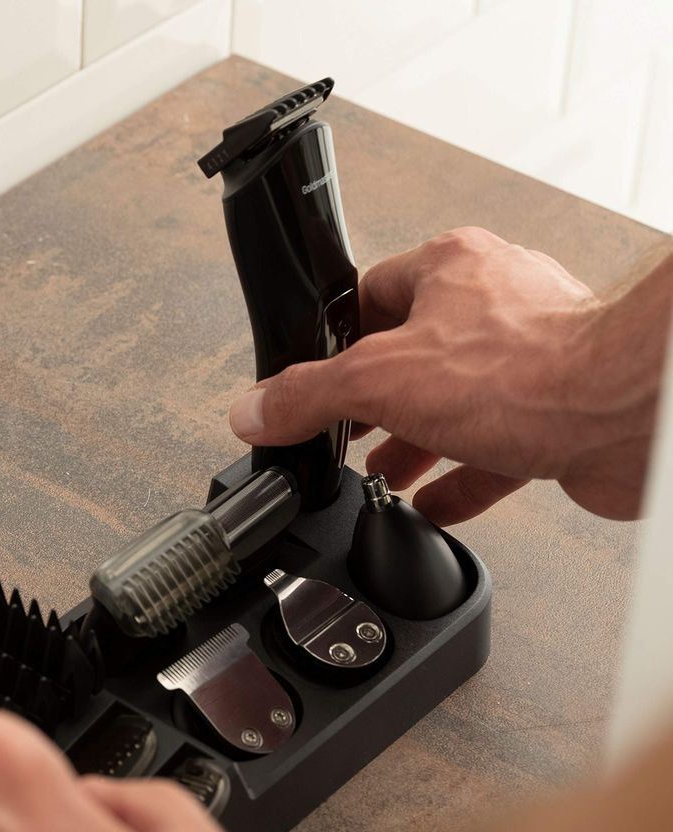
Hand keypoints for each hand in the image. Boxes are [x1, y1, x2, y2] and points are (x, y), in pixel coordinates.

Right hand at [229, 227, 669, 522]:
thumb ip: (309, 396)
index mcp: (450, 272)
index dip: (334, 340)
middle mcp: (493, 309)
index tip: (312, 378)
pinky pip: (494, 452)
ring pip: (453, 406)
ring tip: (381, 474)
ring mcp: (528, 364)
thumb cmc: (531, 372)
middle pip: (411, 355)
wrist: (629, 415)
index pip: (370, 296)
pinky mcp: (555, 417)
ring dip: (413, 445)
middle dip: (373, 405)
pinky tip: (434, 505)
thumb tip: (254, 410)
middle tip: (345, 432)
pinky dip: (460, 481)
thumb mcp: (381, 380)